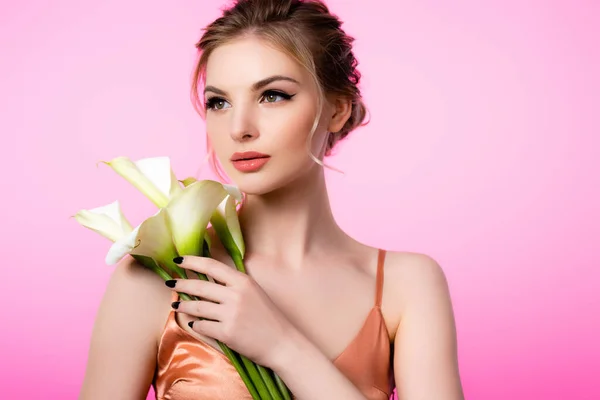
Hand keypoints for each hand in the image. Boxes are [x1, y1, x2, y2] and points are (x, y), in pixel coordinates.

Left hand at [167, 255, 295, 368]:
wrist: (282, 343)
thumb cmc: (268, 317)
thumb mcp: (254, 293)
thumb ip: (233, 285)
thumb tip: (206, 279)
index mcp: (243, 282)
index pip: (212, 266)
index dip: (192, 261)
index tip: (178, 259)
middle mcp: (236, 295)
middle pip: (200, 286)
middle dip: (181, 283)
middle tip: (170, 283)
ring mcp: (231, 314)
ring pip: (197, 306)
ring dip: (184, 305)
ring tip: (176, 305)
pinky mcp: (227, 333)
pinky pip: (202, 326)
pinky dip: (196, 324)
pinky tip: (193, 323)